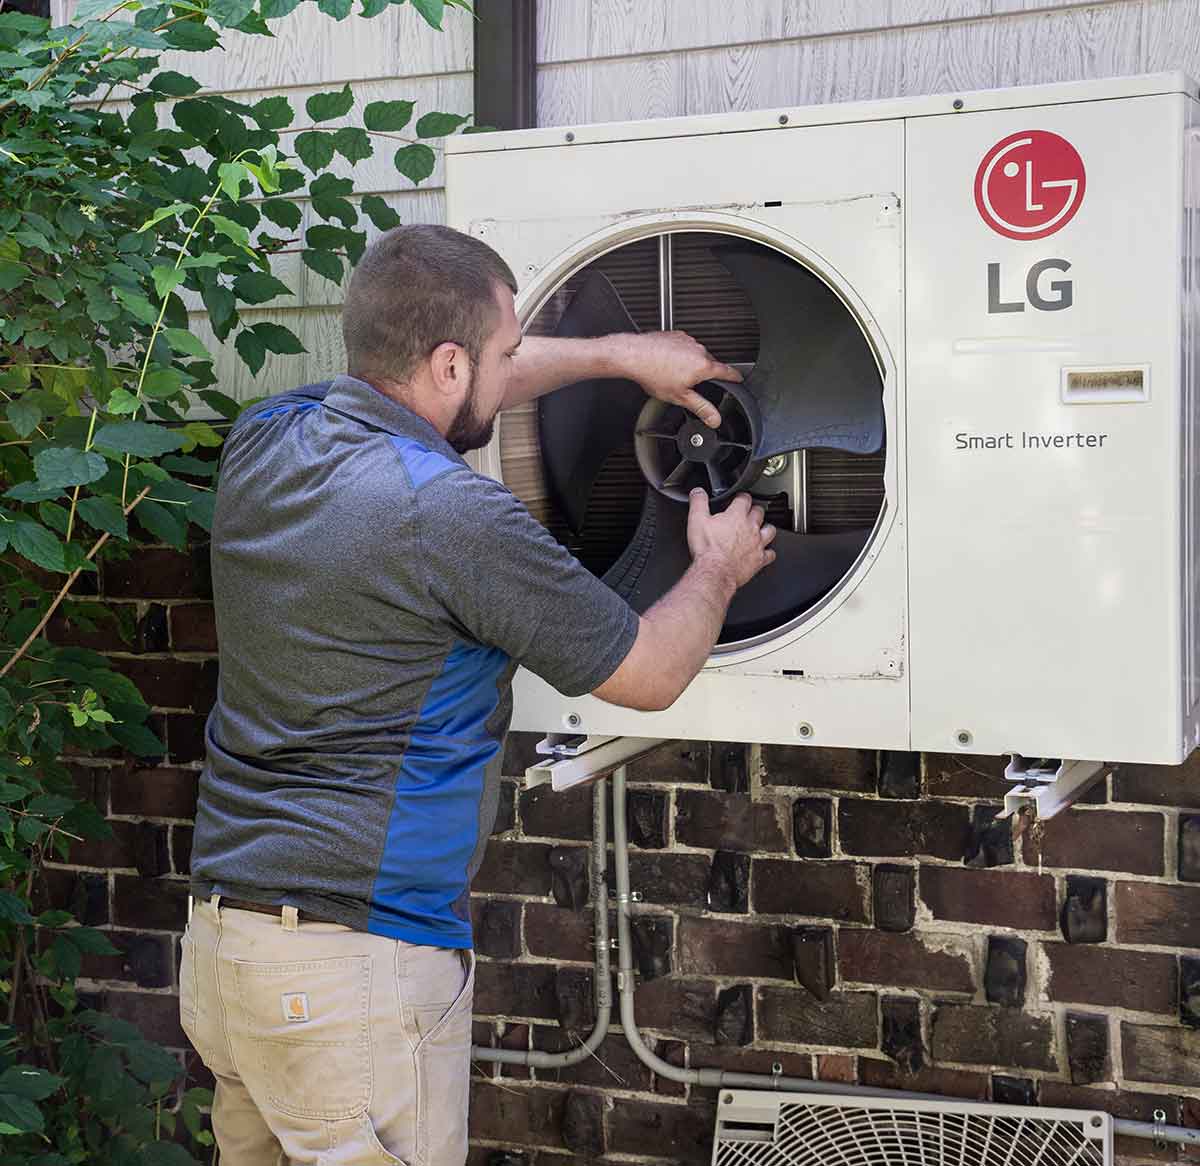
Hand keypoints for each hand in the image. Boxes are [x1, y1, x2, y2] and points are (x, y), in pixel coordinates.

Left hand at [610, 331, 741, 428]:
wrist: (634, 355)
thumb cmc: (653, 373)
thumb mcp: (680, 397)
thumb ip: (701, 408)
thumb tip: (715, 418)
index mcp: (703, 365)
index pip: (727, 371)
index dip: (735, 377)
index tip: (739, 379)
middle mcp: (698, 349)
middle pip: (709, 364)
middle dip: (702, 374)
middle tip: (687, 385)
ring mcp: (687, 340)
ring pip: (695, 355)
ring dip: (689, 364)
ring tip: (672, 373)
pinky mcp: (676, 335)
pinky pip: (683, 347)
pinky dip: (678, 354)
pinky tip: (666, 363)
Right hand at [686, 489, 776, 590]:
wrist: (715, 572)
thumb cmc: (707, 549)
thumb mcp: (696, 520)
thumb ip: (698, 503)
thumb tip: (698, 492)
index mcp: (736, 515)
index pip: (744, 499)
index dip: (742, 497)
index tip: (739, 498)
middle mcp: (750, 527)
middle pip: (759, 512)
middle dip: (755, 510)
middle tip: (749, 512)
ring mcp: (757, 543)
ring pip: (770, 530)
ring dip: (766, 528)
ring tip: (761, 529)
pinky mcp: (759, 559)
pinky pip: (771, 553)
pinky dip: (769, 552)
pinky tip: (764, 552)